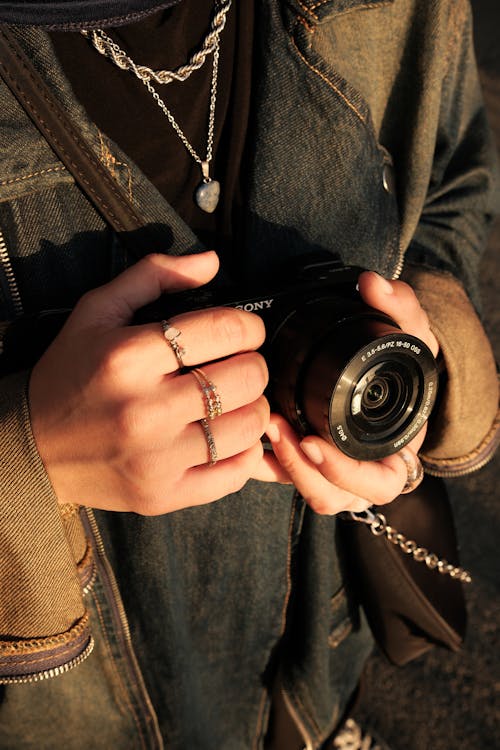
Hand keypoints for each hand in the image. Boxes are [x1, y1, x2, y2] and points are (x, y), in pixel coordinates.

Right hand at [29, 252, 268, 514]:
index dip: (248, 326)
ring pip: (249, 426)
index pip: (226, 330)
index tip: (244, 331)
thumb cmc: (68, 375)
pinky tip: (226, 437)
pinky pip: (234, 474)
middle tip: (238, 365)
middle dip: (253, 364)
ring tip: (233, 401)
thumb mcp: (96, 312)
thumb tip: (211, 261)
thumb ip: (153, 275)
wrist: (32, 448)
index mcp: (129, 356)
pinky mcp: (163, 495)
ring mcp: (156, 459)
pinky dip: (244, 453)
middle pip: (246, 378)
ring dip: (254, 407)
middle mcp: (145, 409)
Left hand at [253, 272, 438, 514]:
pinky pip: (285, 478)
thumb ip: (401, 308)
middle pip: (332, 496)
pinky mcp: (308, 465)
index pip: (378, 484)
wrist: (389, 379)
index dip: (343, 470)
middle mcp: (365, 474)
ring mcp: (334, 474)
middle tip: (274, 428)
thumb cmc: (403, 368)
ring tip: (260, 426)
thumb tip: (372, 284)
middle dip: (299, 469)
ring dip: (280, 465)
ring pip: (305, 491)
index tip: (311, 441)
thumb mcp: (414, 337)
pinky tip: (245, 438)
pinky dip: (265, 463)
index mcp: (396, 456)